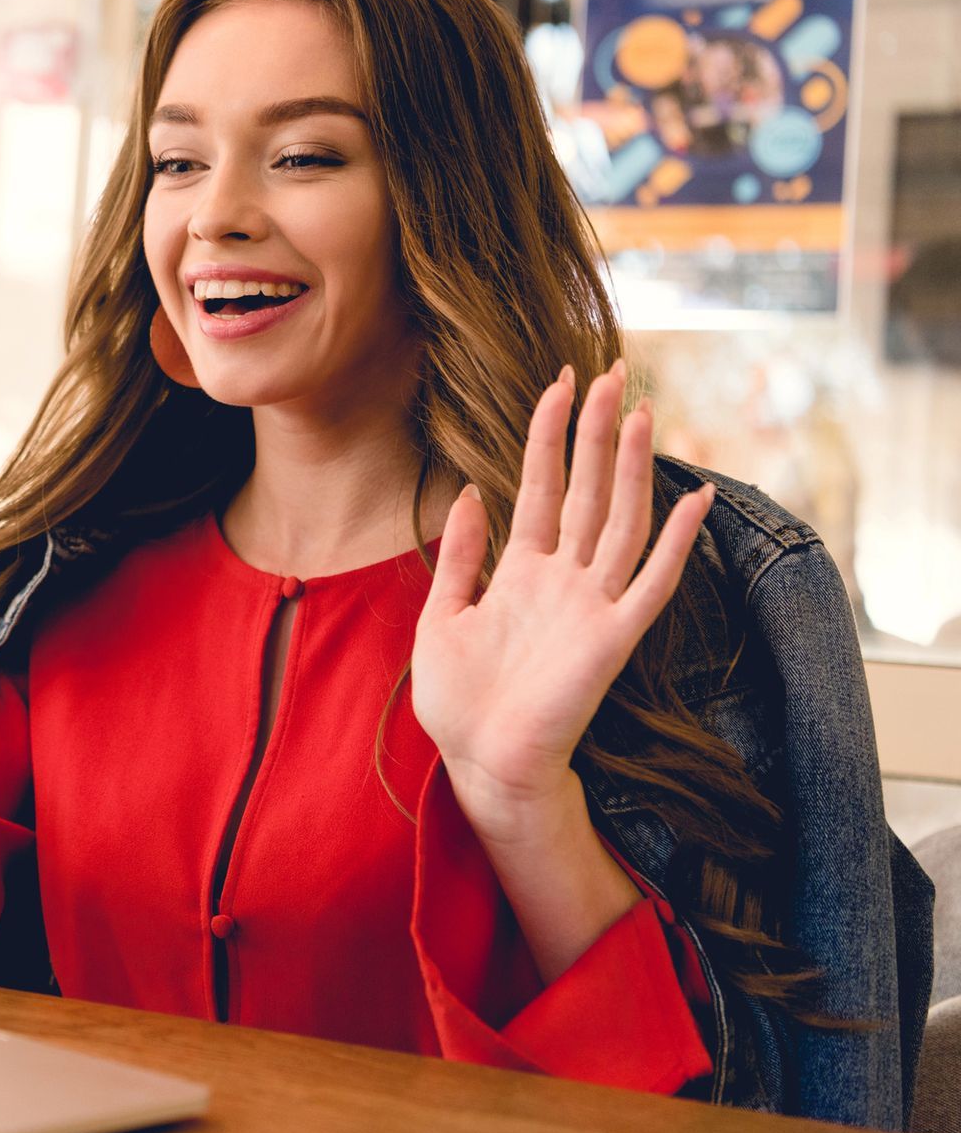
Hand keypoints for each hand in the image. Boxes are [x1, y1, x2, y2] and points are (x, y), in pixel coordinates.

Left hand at [410, 361, 714, 843]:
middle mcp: (562, 580)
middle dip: (597, 430)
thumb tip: (467, 491)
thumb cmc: (460, 701)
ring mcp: (591, 606)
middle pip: (586, 489)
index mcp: (521, 571)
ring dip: (631, 467)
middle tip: (612, 370)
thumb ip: (459, 556)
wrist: (480, 762)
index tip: (560, 381)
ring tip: (641, 410)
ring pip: (620, 521)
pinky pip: (650, 584)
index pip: (542, 485)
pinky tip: (691, 500)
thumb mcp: (441, 615)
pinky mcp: (611, 640)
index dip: (550, 433)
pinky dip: (673, 544)